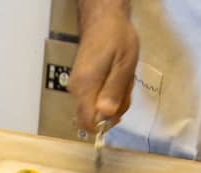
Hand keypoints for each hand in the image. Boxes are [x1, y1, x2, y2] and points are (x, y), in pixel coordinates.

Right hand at [67, 5, 140, 133]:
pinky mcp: (80, 83)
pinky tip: (116, 77)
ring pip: (95, 108)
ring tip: (122, 78)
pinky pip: (94, 98)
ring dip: (113, 99)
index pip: (87, 123)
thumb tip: (106, 116)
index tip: (119, 109)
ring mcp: (76, 87)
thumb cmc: (117, 38)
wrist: (102, 19)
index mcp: (85, 87)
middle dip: (113, 110)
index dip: (105, 124)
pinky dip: (109, 92)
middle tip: (125, 87)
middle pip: (93, 118)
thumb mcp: (124, 64)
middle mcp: (76, 90)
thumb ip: (114, 91)